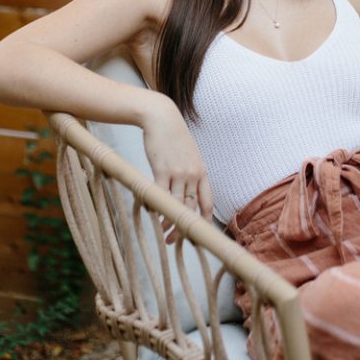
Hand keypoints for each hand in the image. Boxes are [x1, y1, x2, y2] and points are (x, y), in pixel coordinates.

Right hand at [142, 94, 213, 239]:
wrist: (161, 117)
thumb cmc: (173, 137)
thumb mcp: (188, 155)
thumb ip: (190, 174)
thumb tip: (184, 193)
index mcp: (201, 172)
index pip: (207, 202)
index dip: (204, 221)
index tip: (201, 235)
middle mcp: (193, 174)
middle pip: (191, 209)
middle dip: (184, 228)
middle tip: (175, 241)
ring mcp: (178, 173)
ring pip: (176, 205)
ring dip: (169, 222)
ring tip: (163, 234)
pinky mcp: (162, 170)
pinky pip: (160, 195)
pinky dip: (156, 207)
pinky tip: (152, 214)